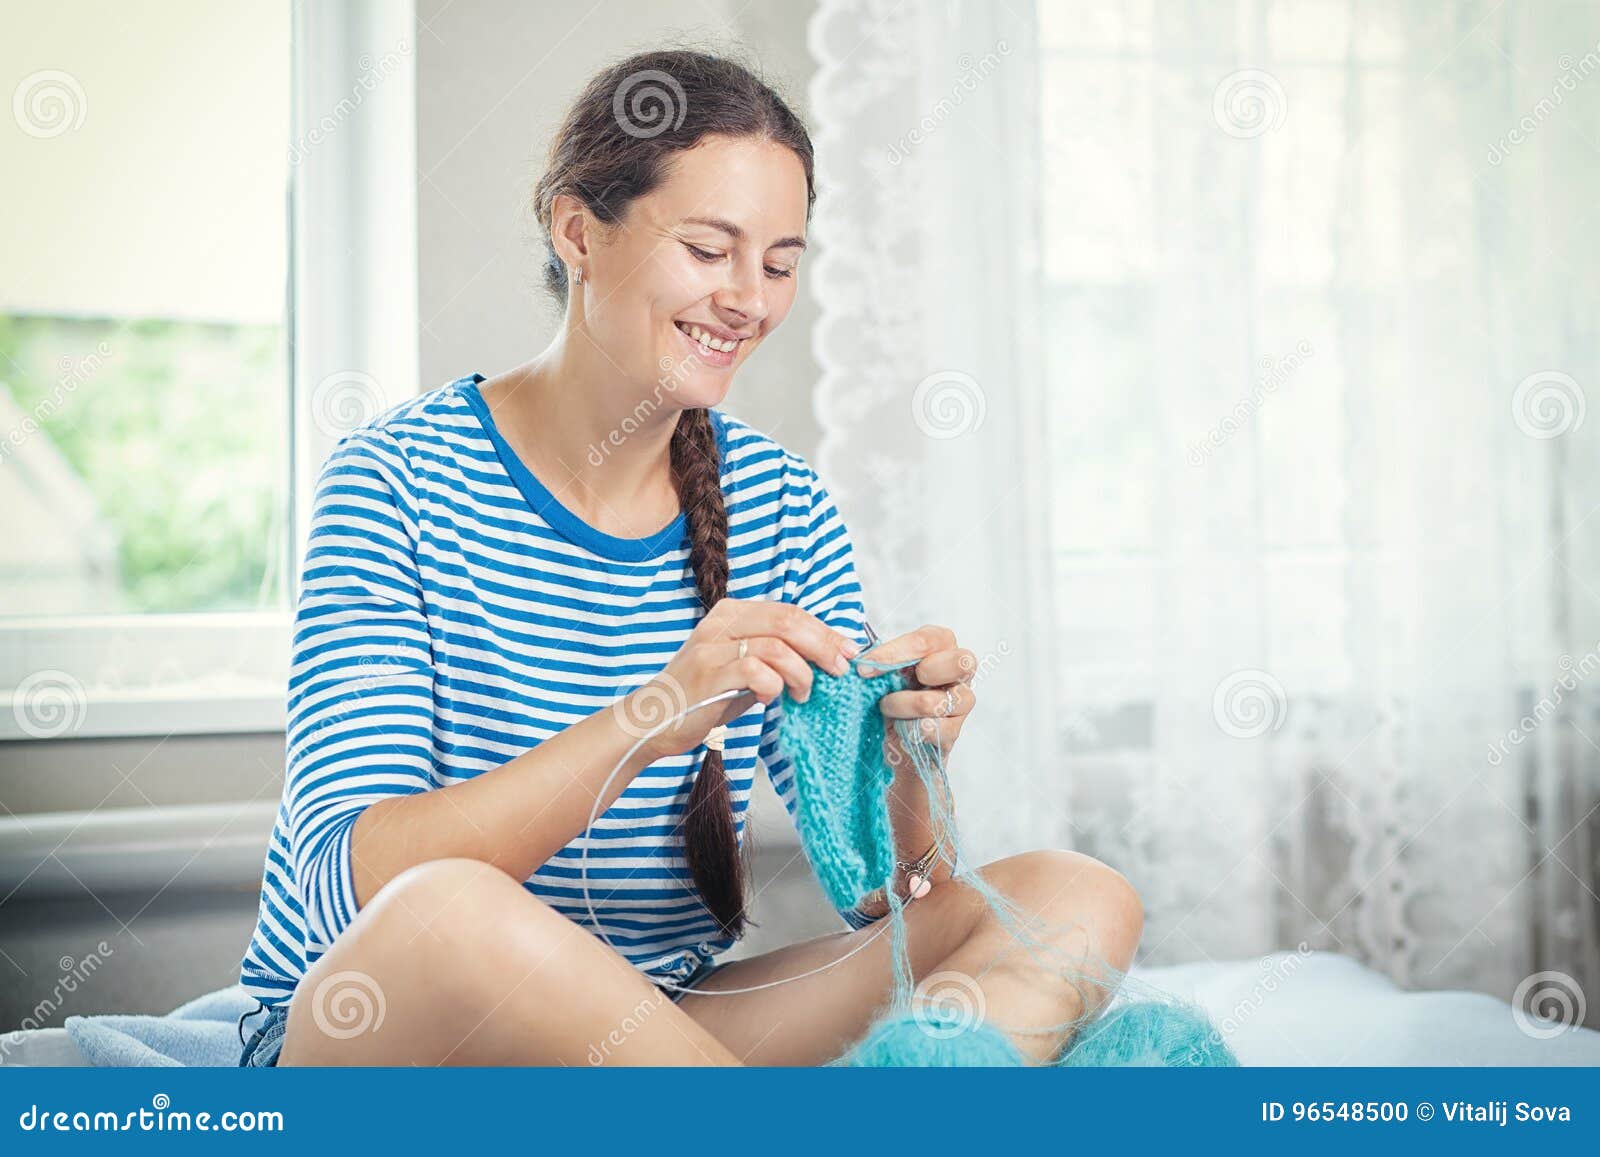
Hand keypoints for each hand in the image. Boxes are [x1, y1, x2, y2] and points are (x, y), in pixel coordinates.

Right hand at [618, 599, 861, 760]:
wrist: (655, 718)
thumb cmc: (704, 694)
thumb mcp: (742, 665)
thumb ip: (775, 654)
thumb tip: (825, 656)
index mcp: (732, 612)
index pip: (789, 612)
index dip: (824, 630)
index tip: (848, 650)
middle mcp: (722, 622)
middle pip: (788, 622)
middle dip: (822, 647)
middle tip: (838, 670)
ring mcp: (713, 647)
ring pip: (778, 647)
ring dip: (801, 673)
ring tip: (802, 693)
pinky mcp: (709, 674)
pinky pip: (757, 672)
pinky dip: (773, 686)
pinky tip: (767, 699)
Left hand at [859, 624, 977, 759]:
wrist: (892, 734)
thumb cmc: (891, 691)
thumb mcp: (882, 669)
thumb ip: (875, 660)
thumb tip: (862, 662)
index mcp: (942, 645)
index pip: (928, 641)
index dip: (895, 652)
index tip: (864, 666)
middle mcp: (959, 671)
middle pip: (960, 663)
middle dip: (924, 672)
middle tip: (895, 683)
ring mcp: (961, 702)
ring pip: (934, 702)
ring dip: (900, 706)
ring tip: (887, 707)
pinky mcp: (953, 731)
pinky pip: (928, 730)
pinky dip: (905, 729)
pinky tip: (899, 726)